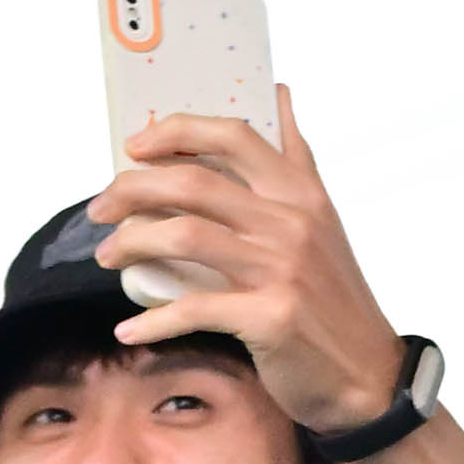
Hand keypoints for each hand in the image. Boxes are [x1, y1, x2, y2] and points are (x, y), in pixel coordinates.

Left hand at [90, 84, 404, 441]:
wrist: (364, 369)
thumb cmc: (330, 294)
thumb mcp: (321, 217)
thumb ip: (295, 158)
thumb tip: (279, 94)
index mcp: (300, 191)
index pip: (232, 136)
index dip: (176, 132)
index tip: (133, 147)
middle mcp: (292, 220)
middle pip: (194, 183)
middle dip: (132, 190)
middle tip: (99, 211)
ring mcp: (281, 267)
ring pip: (185, 235)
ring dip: (132, 244)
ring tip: (108, 256)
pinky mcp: (270, 316)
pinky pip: (193, 308)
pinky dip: (152, 322)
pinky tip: (129, 330)